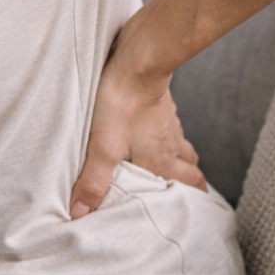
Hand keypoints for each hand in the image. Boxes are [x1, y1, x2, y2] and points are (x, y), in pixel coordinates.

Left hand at [69, 33, 205, 219]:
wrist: (135, 62)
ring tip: (162, 163)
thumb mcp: (102, 147)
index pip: (193, 187)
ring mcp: (169, 123)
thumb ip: (93, 181)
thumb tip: (81, 213)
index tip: (190, 212)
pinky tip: (147, 130)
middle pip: (193, 169)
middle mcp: (172, 144)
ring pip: (183, 146)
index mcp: (163, 162)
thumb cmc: (119, 104)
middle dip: (189, 182)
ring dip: (178, 156)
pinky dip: (164, 133)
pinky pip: (170, 125)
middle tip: (178, 190)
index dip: (193, 200)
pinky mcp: (161, 104)